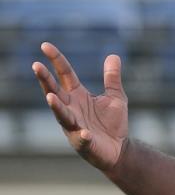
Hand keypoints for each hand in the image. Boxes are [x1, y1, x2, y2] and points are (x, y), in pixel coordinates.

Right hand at [33, 42, 127, 171]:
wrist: (118, 149)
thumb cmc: (112, 123)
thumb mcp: (115, 97)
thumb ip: (112, 78)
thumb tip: (113, 55)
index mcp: (77, 95)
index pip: (65, 74)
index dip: (56, 60)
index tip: (45, 45)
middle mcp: (71, 109)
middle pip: (55, 92)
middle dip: (45, 80)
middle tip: (36, 66)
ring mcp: (75, 126)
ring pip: (62, 115)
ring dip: (56, 107)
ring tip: (51, 98)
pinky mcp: (84, 143)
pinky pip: (82, 139)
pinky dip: (82, 136)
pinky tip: (85, 133)